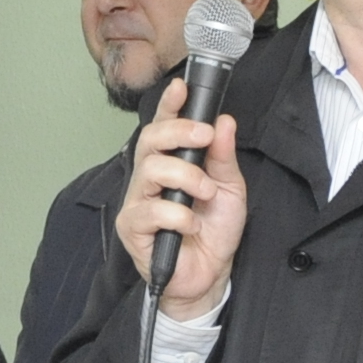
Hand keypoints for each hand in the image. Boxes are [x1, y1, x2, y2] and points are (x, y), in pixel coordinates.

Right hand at [111, 77, 246, 318]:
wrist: (210, 275)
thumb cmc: (214, 231)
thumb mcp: (230, 189)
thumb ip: (223, 157)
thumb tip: (224, 122)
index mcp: (171, 164)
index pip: (163, 127)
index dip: (169, 105)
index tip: (181, 88)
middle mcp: (149, 179)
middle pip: (149, 140)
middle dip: (178, 133)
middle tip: (204, 138)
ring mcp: (137, 202)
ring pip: (150, 171)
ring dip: (186, 178)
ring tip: (206, 194)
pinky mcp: (132, 229)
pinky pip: (151, 211)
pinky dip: (179, 216)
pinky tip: (192, 227)